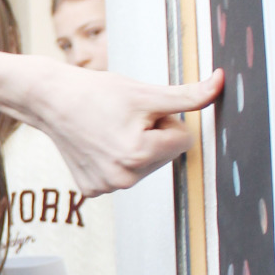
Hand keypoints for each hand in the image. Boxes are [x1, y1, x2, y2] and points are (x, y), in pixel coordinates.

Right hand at [0, 48, 222, 195]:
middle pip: (164, 157)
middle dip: (153, 136)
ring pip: (144, 168)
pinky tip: (98, 145)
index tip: (143, 112)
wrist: (53, 102)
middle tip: (125, 120)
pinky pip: (121, 176)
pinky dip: (115, 160)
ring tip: (111, 131)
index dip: (168, 121)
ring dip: (136, 148)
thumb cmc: (97, 93)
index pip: (184, 141)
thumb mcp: (146, 92)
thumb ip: (188, 96)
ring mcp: (106, 188)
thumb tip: (221, 83)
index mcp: (139, 154)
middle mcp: (123, 178)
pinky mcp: (92, 191)